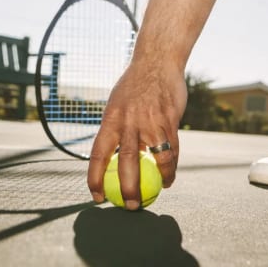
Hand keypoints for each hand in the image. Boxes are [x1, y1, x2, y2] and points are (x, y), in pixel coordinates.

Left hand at [87, 61, 187, 209]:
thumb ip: (115, 128)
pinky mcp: (170, 120)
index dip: (96, 178)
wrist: (157, 61)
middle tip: (130, 206)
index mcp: (111, 120)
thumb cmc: (134, 85)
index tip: (97, 196)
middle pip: (126, 162)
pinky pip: (172, 149)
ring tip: (156, 194)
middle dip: (127, 188)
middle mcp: (129, 122)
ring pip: (155, 158)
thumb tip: (109, 153)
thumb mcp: (117, 104)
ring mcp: (151, 121)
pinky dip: (171, 167)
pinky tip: (169, 178)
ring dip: (156, 180)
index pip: (99, 154)